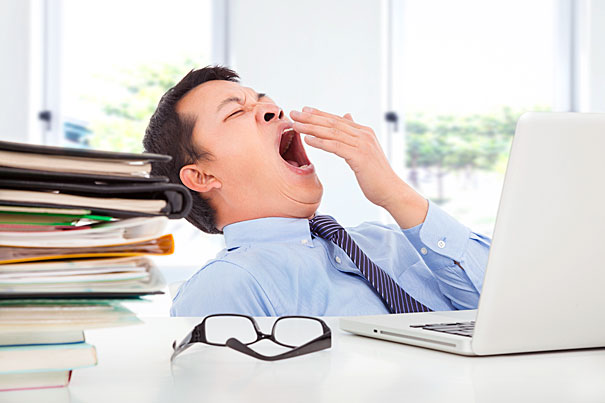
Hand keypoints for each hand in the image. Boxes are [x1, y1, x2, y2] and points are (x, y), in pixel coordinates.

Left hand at [290, 106, 427, 227]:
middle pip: (332, 123)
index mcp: (364, 132)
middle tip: (294, 114)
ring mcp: (362, 145)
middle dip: (311, 118)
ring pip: (332, 133)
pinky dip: (321, 142)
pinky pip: (336, 147)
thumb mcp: (365, 150)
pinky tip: (308, 140)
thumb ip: (355, 134)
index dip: (319, 114)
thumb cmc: (376, 174)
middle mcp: (364, 134)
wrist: (391, 190)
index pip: (337, 120)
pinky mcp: (360, 157)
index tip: (303, 110)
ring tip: (296, 125)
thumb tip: (347, 116)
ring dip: (312, 128)